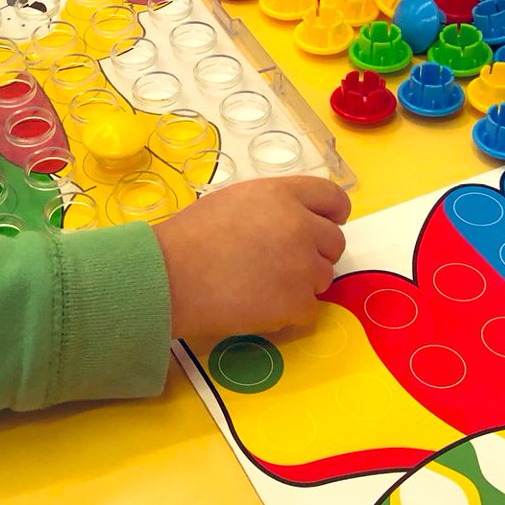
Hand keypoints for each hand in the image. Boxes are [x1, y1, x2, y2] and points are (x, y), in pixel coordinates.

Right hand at [155, 176, 350, 338]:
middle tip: (284, 262)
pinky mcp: (296, 302)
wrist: (170, 276)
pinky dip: (291, 310)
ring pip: (324, 276)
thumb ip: (276, 206)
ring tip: (265, 284)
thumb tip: (299, 220)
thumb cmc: (192, 235)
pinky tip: (261, 304)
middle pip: (334, 241)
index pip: (334, 198)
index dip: (333, 214)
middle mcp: (300, 225)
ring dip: (303, 282)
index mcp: (284, 194)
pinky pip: (310, 307)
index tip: (326, 225)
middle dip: (316, 252)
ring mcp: (302, 265)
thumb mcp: (238, 200)